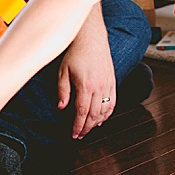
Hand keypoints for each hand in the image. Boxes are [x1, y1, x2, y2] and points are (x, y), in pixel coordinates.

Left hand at [57, 25, 116, 139]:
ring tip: (89, 128)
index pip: (82, 112)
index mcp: (86, 85)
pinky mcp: (113, 81)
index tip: (74, 134)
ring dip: (97, 122)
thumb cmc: (75, 53)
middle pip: (94, 114)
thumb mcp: (63, 71)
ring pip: (105, 110)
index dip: (78, 126)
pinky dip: (108, 113)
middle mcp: (99, 87)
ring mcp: (108, 84)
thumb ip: (63, 91)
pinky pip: (113, 102)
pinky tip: (101, 118)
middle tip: (80, 135)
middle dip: (87, 128)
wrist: (92, 38)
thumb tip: (62, 108)